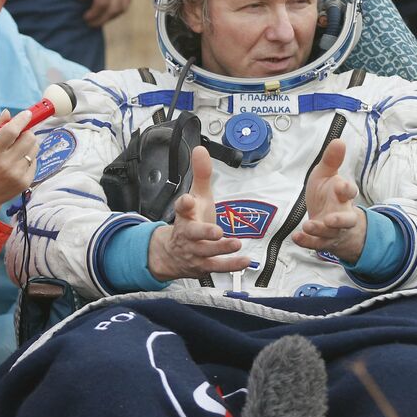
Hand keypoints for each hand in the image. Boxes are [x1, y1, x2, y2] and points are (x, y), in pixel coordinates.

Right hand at [0, 109, 38, 215]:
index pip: (11, 131)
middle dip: (26, 132)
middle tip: (19, 135)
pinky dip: (28, 158)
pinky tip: (17, 163)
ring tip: (17, 150)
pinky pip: (35, 161)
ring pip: (34, 148)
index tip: (27, 114)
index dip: (21, 120)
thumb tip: (8, 113)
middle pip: (28, 138)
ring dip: (29, 145)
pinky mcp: (25, 182)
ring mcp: (17, 174)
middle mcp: (5, 163)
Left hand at [76, 0, 132, 27]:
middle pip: (114, 8)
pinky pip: (128, 0)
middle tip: (90, 23)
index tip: (85, 17)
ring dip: (111, 16)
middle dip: (102, 19)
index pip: (102, 2)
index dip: (94, 14)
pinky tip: (110, 11)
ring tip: (99, 19)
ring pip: (123, 6)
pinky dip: (119, 9)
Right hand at [147, 146, 250, 280]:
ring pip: (207, 251)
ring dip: (221, 249)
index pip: (182, 207)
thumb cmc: (190, 221)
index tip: (188, 200)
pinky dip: (231, 265)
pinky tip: (244, 261)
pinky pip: (218, 266)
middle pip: (193, 233)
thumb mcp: (196, 196)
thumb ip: (201, 174)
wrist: (171, 254)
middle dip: (204, 232)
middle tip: (216, 231)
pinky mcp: (204, 265)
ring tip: (235, 244)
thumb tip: (201, 149)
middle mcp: (189, 233)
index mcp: (185, 215)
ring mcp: (196, 251)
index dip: (184, 203)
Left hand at [292, 139, 365, 263]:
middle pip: (347, 219)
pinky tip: (297, 237)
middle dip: (340, 220)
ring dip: (321, 230)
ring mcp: (333, 230)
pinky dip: (308, 241)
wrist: (329, 220)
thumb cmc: (328, 194)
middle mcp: (342, 214)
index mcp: (343, 195)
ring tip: (309, 225)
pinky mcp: (324, 241)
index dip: (347, 189)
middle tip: (330, 219)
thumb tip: (339, 140)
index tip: (340, 186)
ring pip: (332, 233)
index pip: (350, 192)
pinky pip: (317, 244)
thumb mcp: (326, 175)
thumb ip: (331, 160)